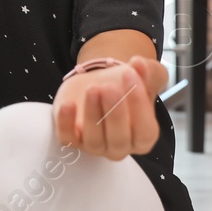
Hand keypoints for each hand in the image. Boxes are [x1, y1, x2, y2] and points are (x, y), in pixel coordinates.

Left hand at [52, 55, 169, 159]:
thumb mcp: (140, 76)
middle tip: (109, 87)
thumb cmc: (124, 86)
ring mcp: (96, 146)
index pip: (145, 131)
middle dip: (115, 113)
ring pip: (94, 141)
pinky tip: (67, 104)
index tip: (130, 75)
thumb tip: (138, 63)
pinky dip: (65, 124)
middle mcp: (120, 147)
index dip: (139, 104)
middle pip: (119, 140)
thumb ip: (146, 71)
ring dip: (92, 115)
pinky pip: (68, 139)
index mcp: (143, 137)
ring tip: (93, 88)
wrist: (99, 84)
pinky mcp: (73, 139)